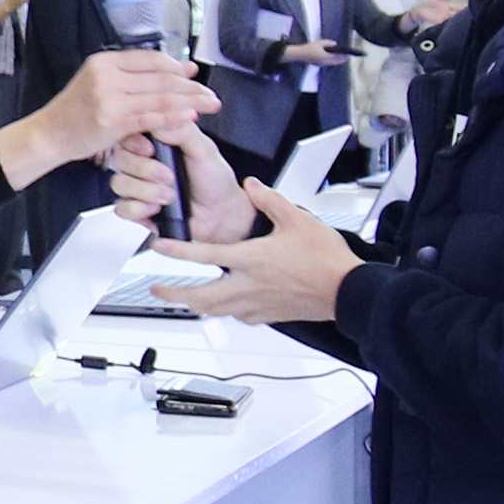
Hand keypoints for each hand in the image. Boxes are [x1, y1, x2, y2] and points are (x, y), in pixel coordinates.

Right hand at [0, 45, 209, 191]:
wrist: (49, 134)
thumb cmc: (75, 113)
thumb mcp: (98, 83)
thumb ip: (129, 77)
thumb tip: (170, 71)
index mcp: (105, 61)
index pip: (150, 59)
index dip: (177, 67)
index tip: (195, 75)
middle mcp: (107, 74)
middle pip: (160, 77)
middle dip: (191, 87)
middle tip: (212, 95)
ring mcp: (109, 97)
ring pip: (160, 97)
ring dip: (189, 102)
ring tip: (208, 106)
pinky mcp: (112, 120)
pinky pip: (151, 117)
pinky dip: (173, 117)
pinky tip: (189, 117)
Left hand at [143, 129, 359, 324]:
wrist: (347, 290)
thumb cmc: (326, 259)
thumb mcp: (297, 218)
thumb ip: (270, 200)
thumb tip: (251, 186)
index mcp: (252, 258)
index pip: (204, 255)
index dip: (177, 251)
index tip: (159, 247)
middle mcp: (248, 285)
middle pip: (200, 296)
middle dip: (173, 293)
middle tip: (156, 289)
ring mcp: (256, 304)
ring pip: (215, 310)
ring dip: (195, 304)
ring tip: (183, 299)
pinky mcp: (267, 316)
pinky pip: (237, 316)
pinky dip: (224, 311)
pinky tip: (224, 305)